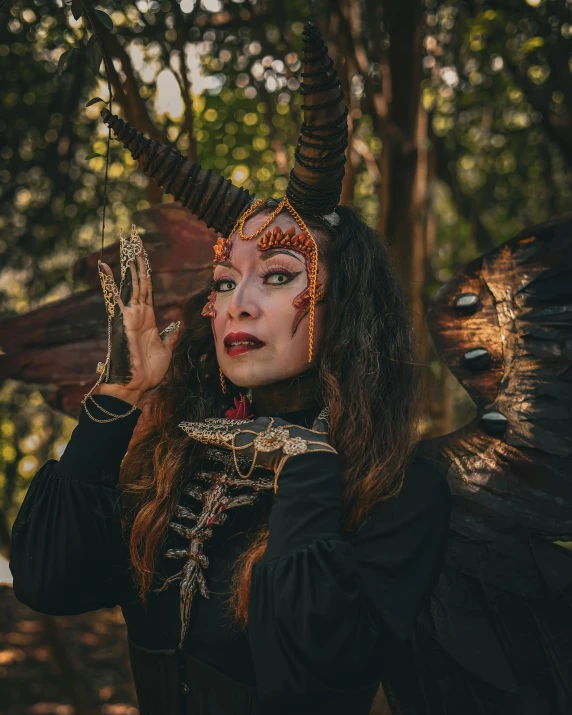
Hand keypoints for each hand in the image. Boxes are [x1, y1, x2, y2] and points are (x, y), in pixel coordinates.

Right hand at [97, 226, 180, 398]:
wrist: (136, 387)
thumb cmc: (148, 372)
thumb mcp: (166, 349)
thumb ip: (170, 335)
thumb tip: (176, 323)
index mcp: (147, 317)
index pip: (147, 286)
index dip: (145, 268)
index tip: (142, 250)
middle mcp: (136, 312)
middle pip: (137, 278)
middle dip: (135, 257)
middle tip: (132, 234)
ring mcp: (128, 315)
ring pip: (129, 283)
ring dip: (128, 261)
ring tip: (126, 240)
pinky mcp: (121, 322)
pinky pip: (114, 298)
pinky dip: (109, 283)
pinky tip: (104, 267)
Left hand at [179, 412, 334, 487]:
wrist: (306, 454)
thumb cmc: (311, 446)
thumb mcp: (315, 433)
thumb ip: (319, 423)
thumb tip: (326, 413)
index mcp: (274, 423)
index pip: (252, 424)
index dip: (238, 427)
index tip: (230, 427)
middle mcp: (259, 425)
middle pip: (234, 426)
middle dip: (217, 426)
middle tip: (202, 424)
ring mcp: (248, 433)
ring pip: (221, 430)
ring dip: (205, 429)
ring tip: (188, 427)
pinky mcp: (240, 441)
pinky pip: (216, 436)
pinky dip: (203, 433)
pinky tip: (191, 430)